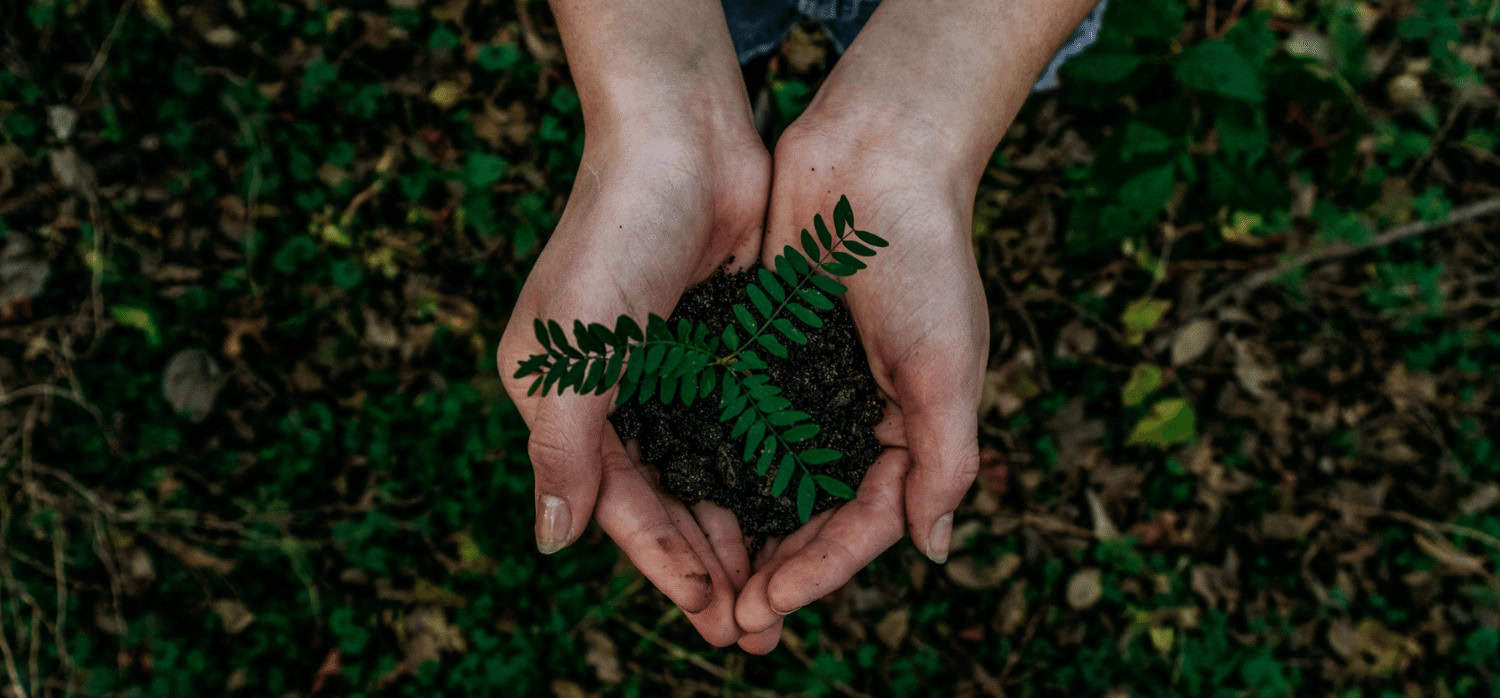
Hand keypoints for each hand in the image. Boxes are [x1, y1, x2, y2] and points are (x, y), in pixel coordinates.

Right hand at [497, 119, 769, 645]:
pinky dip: (767, 470)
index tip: (711, 614)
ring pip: (710, 472)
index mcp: (563, 399)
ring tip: (781, 588)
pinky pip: (745, 426)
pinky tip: (799, 511)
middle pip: (666, 500)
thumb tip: (552, 543)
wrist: (682, 136)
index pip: (617, 503)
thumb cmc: (614, 237)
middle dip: (708, 565)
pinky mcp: (723, 345)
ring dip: (742, 530)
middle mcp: (616, 393)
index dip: (663, 563)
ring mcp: (672, 370)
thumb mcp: (573, 353)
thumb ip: (562, 450)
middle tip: (754, 628)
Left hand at [732, 113, 988, 652]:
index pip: (864, 523)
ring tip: (700, 582)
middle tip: (729, 622)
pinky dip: (713, 464)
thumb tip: (934, 550)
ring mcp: (807, 386)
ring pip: (768, 480)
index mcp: (909, 430)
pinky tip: (677, 498)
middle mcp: (856, 417)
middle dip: (775, 571)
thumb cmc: (924, 258)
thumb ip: (944, 460)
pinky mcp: (763, 352)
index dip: (819, 570)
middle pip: (812, 516)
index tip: (768, 605)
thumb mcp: (947, 366)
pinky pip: (736, 422)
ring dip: (739, 532)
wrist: (876, 157)